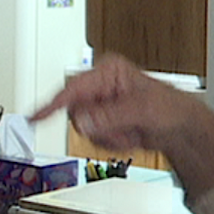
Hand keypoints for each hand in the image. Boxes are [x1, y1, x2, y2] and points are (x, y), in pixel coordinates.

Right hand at [30, 52, 183, 153]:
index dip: (53, 104)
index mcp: (107, 72)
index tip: (36, 116)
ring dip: (106, 136)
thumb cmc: (168, 108)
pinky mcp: (101, 119)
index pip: (73, 89)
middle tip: (121, 127)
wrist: (178, 127)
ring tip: (129, 130)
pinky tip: (127, 135)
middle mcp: (99, 86)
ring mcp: (99, 104)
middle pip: (75, 112)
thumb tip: (84, 120)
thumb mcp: (140, 109)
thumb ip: (109, 115)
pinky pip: (91, 137)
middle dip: (98, 127)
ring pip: (83, 128)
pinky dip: (109, 141)